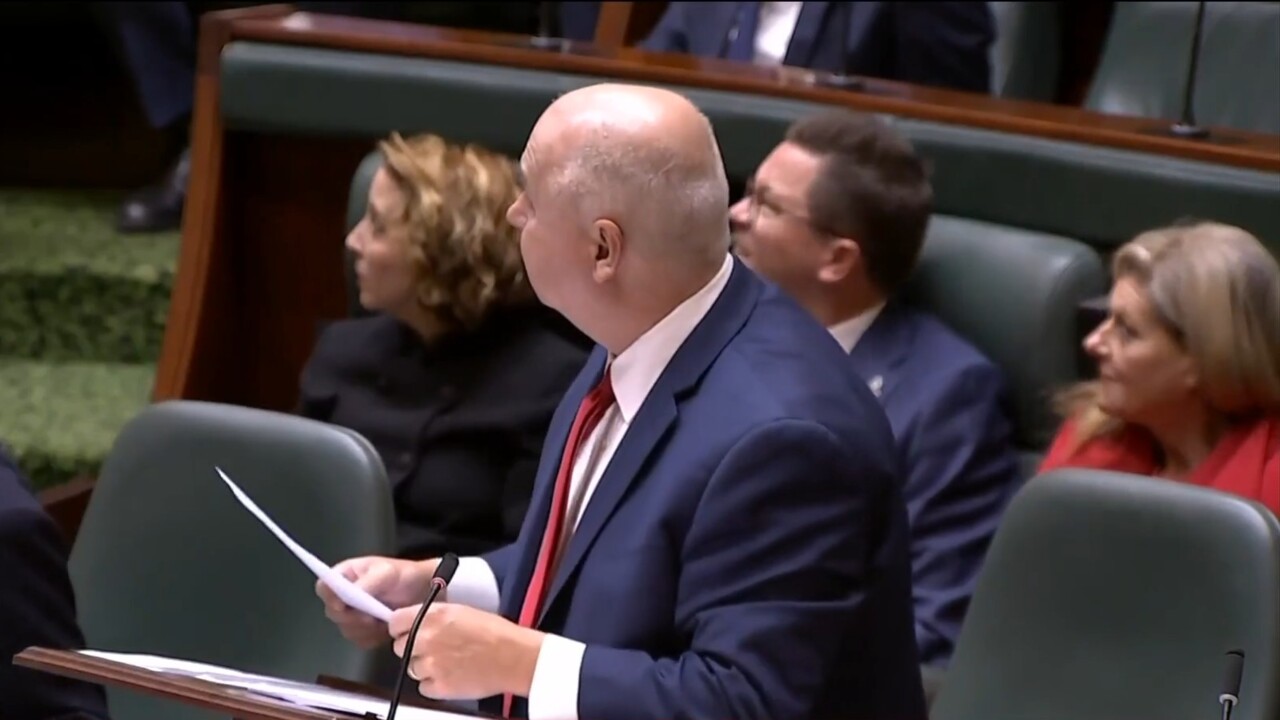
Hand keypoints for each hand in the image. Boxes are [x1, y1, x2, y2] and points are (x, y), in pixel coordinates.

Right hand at [317, 556, 436, 648]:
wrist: (423, 591)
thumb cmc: (403, 575)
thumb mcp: (386, 572)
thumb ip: (367, 583)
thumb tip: (350, 595)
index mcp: (344, 576)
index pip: (324, 587)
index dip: (330, 597)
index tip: (345, 605)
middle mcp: (343, 595)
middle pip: (333, 612)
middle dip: (352, 617)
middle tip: (371, 617)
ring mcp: (352, 614)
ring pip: (346, 629)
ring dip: (365, 629)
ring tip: (383, 620)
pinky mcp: (363, 630)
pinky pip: (360, 640)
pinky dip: (373, 637)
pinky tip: (386, 629)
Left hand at [389, 602, 543, 699]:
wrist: (515, 657)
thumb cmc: (496, 633)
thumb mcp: (461, 610)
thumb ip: (434, 616)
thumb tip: (416, 621)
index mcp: (432, 616)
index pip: (395, 622)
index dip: (401, 628)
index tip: (406, 631)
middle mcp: (426, 639)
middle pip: (399, 647)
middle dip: (412, 648)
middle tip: (432, 647)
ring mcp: (431, 665)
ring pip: (411, 668)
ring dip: (424, 666)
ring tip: (447, 662)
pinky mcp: (438, 687)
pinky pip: (423, 687)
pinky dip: (434, 684)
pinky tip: (451, 675)